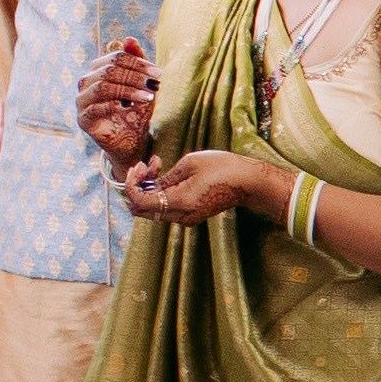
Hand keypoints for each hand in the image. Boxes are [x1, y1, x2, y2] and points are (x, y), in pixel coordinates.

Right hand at [76, 38, 159, 166]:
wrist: (131, 142)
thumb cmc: (136, 111)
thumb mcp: (141, 85)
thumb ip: (137, 62)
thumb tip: (129, 38)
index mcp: (98, 70)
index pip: (116, 57)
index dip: (138, 63)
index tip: (158, 72)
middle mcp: (86, 82)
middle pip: (108, 70)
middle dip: (135, 76)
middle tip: (154, 84)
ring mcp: (82, 101)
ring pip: (102, 87)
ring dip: (128, 91)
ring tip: (148, 98)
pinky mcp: (83, 119)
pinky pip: (95, 108)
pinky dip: (113, 106)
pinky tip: (128, 109)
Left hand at [121, 148, 275, 225]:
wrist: (249, 182)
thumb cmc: (223, 167)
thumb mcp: (189, 163)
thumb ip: (164, 177)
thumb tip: (147, 183)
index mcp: (180, 202)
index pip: (140, 201)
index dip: (132, 183)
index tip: (139, 165)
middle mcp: (182, 216)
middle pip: (142, 209)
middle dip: (137, 187)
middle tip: (146, 165)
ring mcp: (187, 218)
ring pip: (152, 209)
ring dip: (149, 188)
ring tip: (159, 165)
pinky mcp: (191, 215)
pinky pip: (166, 208)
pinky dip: (160, 193)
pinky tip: (168, 176)